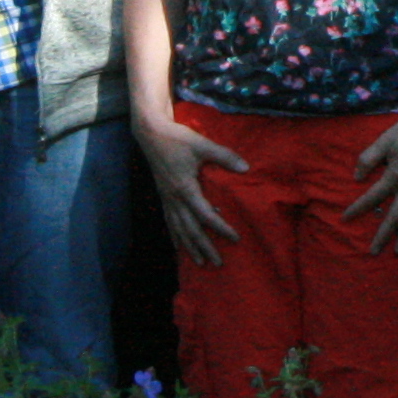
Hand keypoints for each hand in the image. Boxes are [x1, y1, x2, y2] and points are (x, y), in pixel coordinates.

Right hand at [134, 113, 251, 265]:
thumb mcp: (202, 144)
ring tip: (200, 262)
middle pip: (190, 229)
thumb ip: (224, 156)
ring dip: (189, 247)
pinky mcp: (163, 196)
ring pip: (178, 229)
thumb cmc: (178, 138)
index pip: (205, 214)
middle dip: (204, 247)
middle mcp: (174, 198)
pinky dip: (176, 236)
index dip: (220, 227)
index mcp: (185, 188)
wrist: (151, 134)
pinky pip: (169, 222)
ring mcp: (167, 198)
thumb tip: (246, 168)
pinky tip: (179, 246)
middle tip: (218, 263)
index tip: (235, 238)